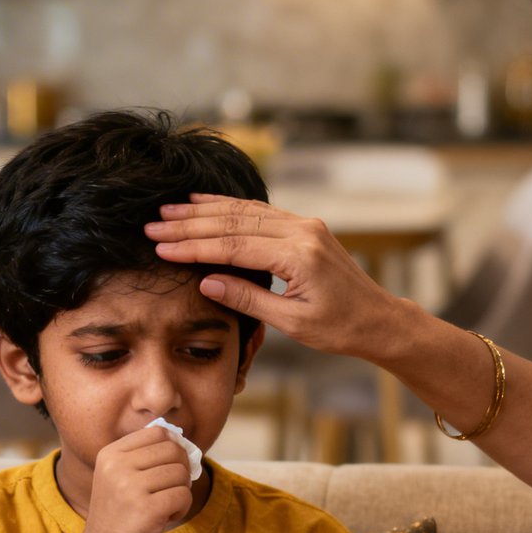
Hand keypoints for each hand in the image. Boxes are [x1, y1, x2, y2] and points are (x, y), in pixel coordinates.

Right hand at [72, 424, 193, 532]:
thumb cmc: (118, 522)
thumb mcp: (120, 481)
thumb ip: (144, 458)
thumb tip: (181, 439)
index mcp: (109, 454)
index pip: (158, 432)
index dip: (172, 449)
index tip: (166, 472)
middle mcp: (116, 466)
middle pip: (173, 449)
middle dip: (179, 471)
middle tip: (166, 493)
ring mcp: (130, 487)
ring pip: (181, 472)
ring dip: (180, 492)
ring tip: (161, 508)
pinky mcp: (146, 510)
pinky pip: (184, 495)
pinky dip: (180, 509)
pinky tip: (162, 520)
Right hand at [145, 194, 403, 359]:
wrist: (378, 318)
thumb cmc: (338, 328)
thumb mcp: (291, 322)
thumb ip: (248, 298)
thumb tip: (206, 281)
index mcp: (298, 256)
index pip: (233, 246)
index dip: (193, 246)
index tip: (161, 247)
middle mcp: (301, 231)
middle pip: (234, 222)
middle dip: (190, 224)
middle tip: (153, 225)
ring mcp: (304, 225)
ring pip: (245, 210)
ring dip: (204, 211)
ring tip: (169, 212)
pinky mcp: (304, 227)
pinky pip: (259, 211)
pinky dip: (228, 208)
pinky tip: (204, 204)